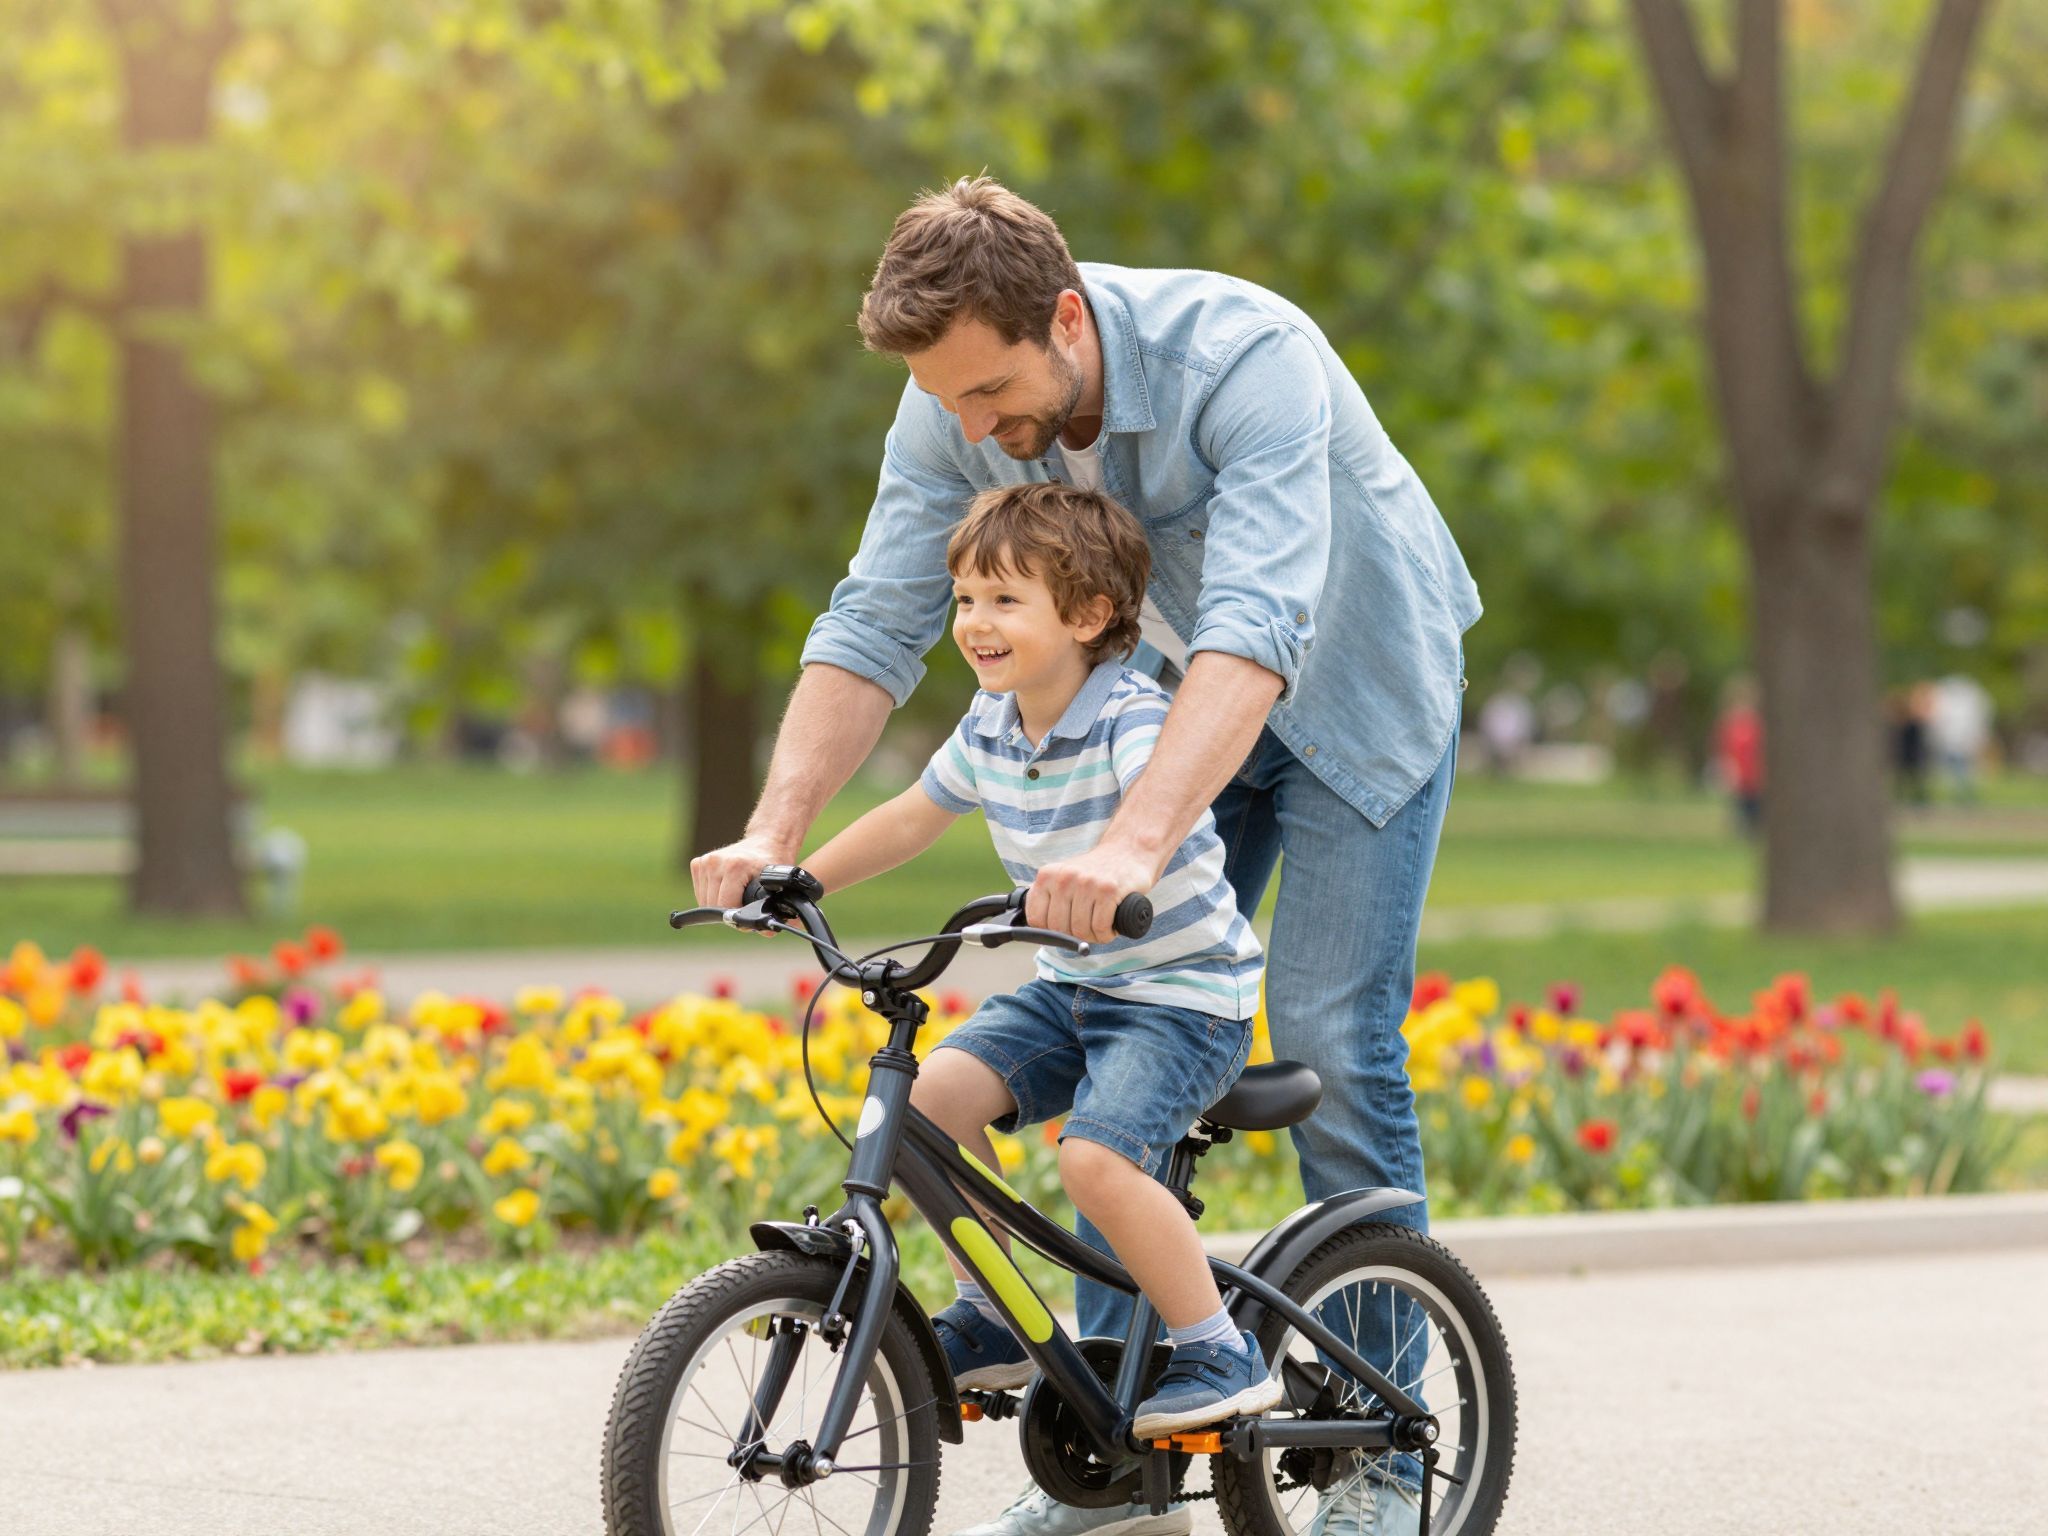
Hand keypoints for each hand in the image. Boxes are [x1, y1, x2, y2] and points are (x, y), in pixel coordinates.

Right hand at [690, 834, 793, 909]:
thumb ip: (774, 912)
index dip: (737, 916)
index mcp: (735, 866)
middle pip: (713, 906)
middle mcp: (716, 862)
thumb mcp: (779, 887)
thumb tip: (765, 931)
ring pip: (704, 901)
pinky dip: (711, 897)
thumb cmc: (772, 865)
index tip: (749, 913)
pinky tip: (725, 889)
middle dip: (728, 912)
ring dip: (718, 905)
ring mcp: (705, 862)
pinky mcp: (698, 863)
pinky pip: (700, 893)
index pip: (726, 905)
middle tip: (744, 905)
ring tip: (736, 896)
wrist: (765, 842)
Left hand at [1027, 842, 1158, 943]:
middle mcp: (1064, 878)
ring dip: (1093, 937)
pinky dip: (1106, 934)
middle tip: (1088, 929)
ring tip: (1101, 926)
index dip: (1051, 931)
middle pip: (1059, 928)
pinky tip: (1111, 927)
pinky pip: (1100, 927)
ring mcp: (1086, 883)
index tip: (1065, 929)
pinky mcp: (1108, 890)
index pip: (1036, 919)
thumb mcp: (1063, 877)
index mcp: (1047, 875)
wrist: (1127, 852)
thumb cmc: (1094, 872)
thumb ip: (1047, 897)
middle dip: (1075, 936)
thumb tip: (1034, 927)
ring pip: (1080, 931)